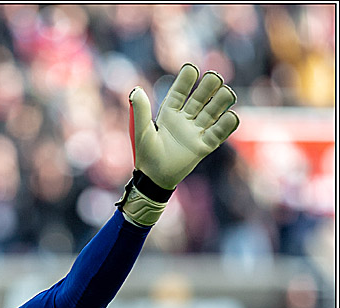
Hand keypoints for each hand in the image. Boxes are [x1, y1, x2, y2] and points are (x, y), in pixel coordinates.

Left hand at [128, 63, 239, 189]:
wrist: (154, 179)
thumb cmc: (146, 154)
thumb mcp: (141, 132)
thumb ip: (140, 111)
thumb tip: (135, 90)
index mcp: (169, 113)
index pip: (180, 92)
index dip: (186, 80)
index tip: (191, 68)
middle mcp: (185, 119)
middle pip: (201, 97)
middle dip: (208, 86)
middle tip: (213, 77)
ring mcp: (196, 131)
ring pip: (213, 111)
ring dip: (221, 100)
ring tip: (227, 93)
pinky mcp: (204, 146)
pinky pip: (219, 133)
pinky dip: (226, 125)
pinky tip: (231, 116)